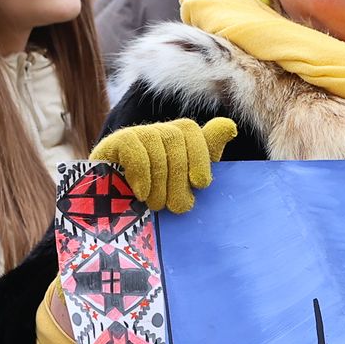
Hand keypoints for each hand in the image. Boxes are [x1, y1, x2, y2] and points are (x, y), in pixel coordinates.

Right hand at [90, 116, 237, 213]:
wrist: (115, 217)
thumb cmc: (157, 201)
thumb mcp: (185, 185)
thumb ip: (206, 157)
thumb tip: (230, 126)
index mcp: (177, 139)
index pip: (192, 130)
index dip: (200, 154)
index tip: (200, 183)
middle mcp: (157, 132)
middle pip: (175, 137)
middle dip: (179, 176)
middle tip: (177, 207)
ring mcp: (134, 135)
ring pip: (156, 143)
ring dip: (159, 180)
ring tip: (156, 205)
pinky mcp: (113, 143)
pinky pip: (134, 147)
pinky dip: (141, 172)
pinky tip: (141, 193)